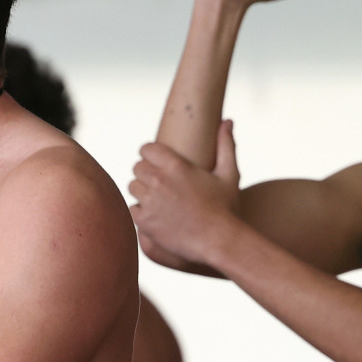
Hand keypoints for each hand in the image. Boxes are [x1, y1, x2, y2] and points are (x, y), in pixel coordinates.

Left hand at [128, 122, 243, 270]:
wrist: (218, 240)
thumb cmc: (226, 208)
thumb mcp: (229, 174)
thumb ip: (226, 145)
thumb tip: (228, 121)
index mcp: (175, 165)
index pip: (146, 149)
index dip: (150, 154)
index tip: (154, 161)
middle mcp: (158, 180)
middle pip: (137, 168)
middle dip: (146, 173)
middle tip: (158, 183)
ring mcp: (149, 201)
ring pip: (133, 187)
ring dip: (142, 191)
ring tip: (157, 199)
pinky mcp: (144, 220)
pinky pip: (133, 209)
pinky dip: (141, 212)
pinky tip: (155, 215)